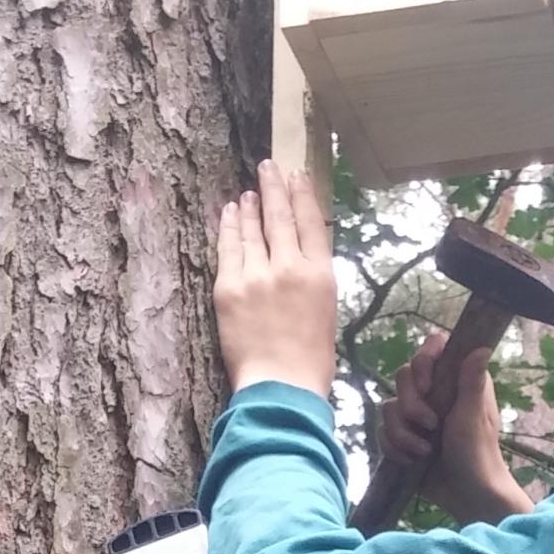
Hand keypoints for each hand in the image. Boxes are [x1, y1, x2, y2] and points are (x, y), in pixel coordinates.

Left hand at [213, 161, 335, 399]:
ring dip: (250, 206)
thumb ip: (311, 279)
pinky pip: (228, 248)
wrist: (281, 386)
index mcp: (320, 274)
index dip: (302, 195)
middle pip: (280, 217)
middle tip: (269, 166)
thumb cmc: (310, 360)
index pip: (311, 223)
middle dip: (274, 188)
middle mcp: (290, 267)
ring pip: (252, 229)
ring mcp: (257, 275)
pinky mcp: (230, 287)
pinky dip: (228, 227)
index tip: (297, 175)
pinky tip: (229, 213)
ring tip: (249, 192)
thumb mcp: (325, 312)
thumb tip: (297, 255)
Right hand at [379, 334, 533, 524]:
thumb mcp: (473, 418)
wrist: (467, 495)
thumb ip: (471, 382)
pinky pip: (383, 432)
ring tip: (424, 451)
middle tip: (430, 425)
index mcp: (455, 381)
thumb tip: (482, 347)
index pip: (432, 350)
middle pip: (403, 376)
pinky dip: (395, 448)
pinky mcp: (403, 437)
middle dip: (410, 404)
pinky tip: (412, 461)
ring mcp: (416, 415)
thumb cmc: (478, 455)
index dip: (423, 361)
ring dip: (403, 433)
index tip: (427, 385)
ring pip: (389, 407)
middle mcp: (434, 393)